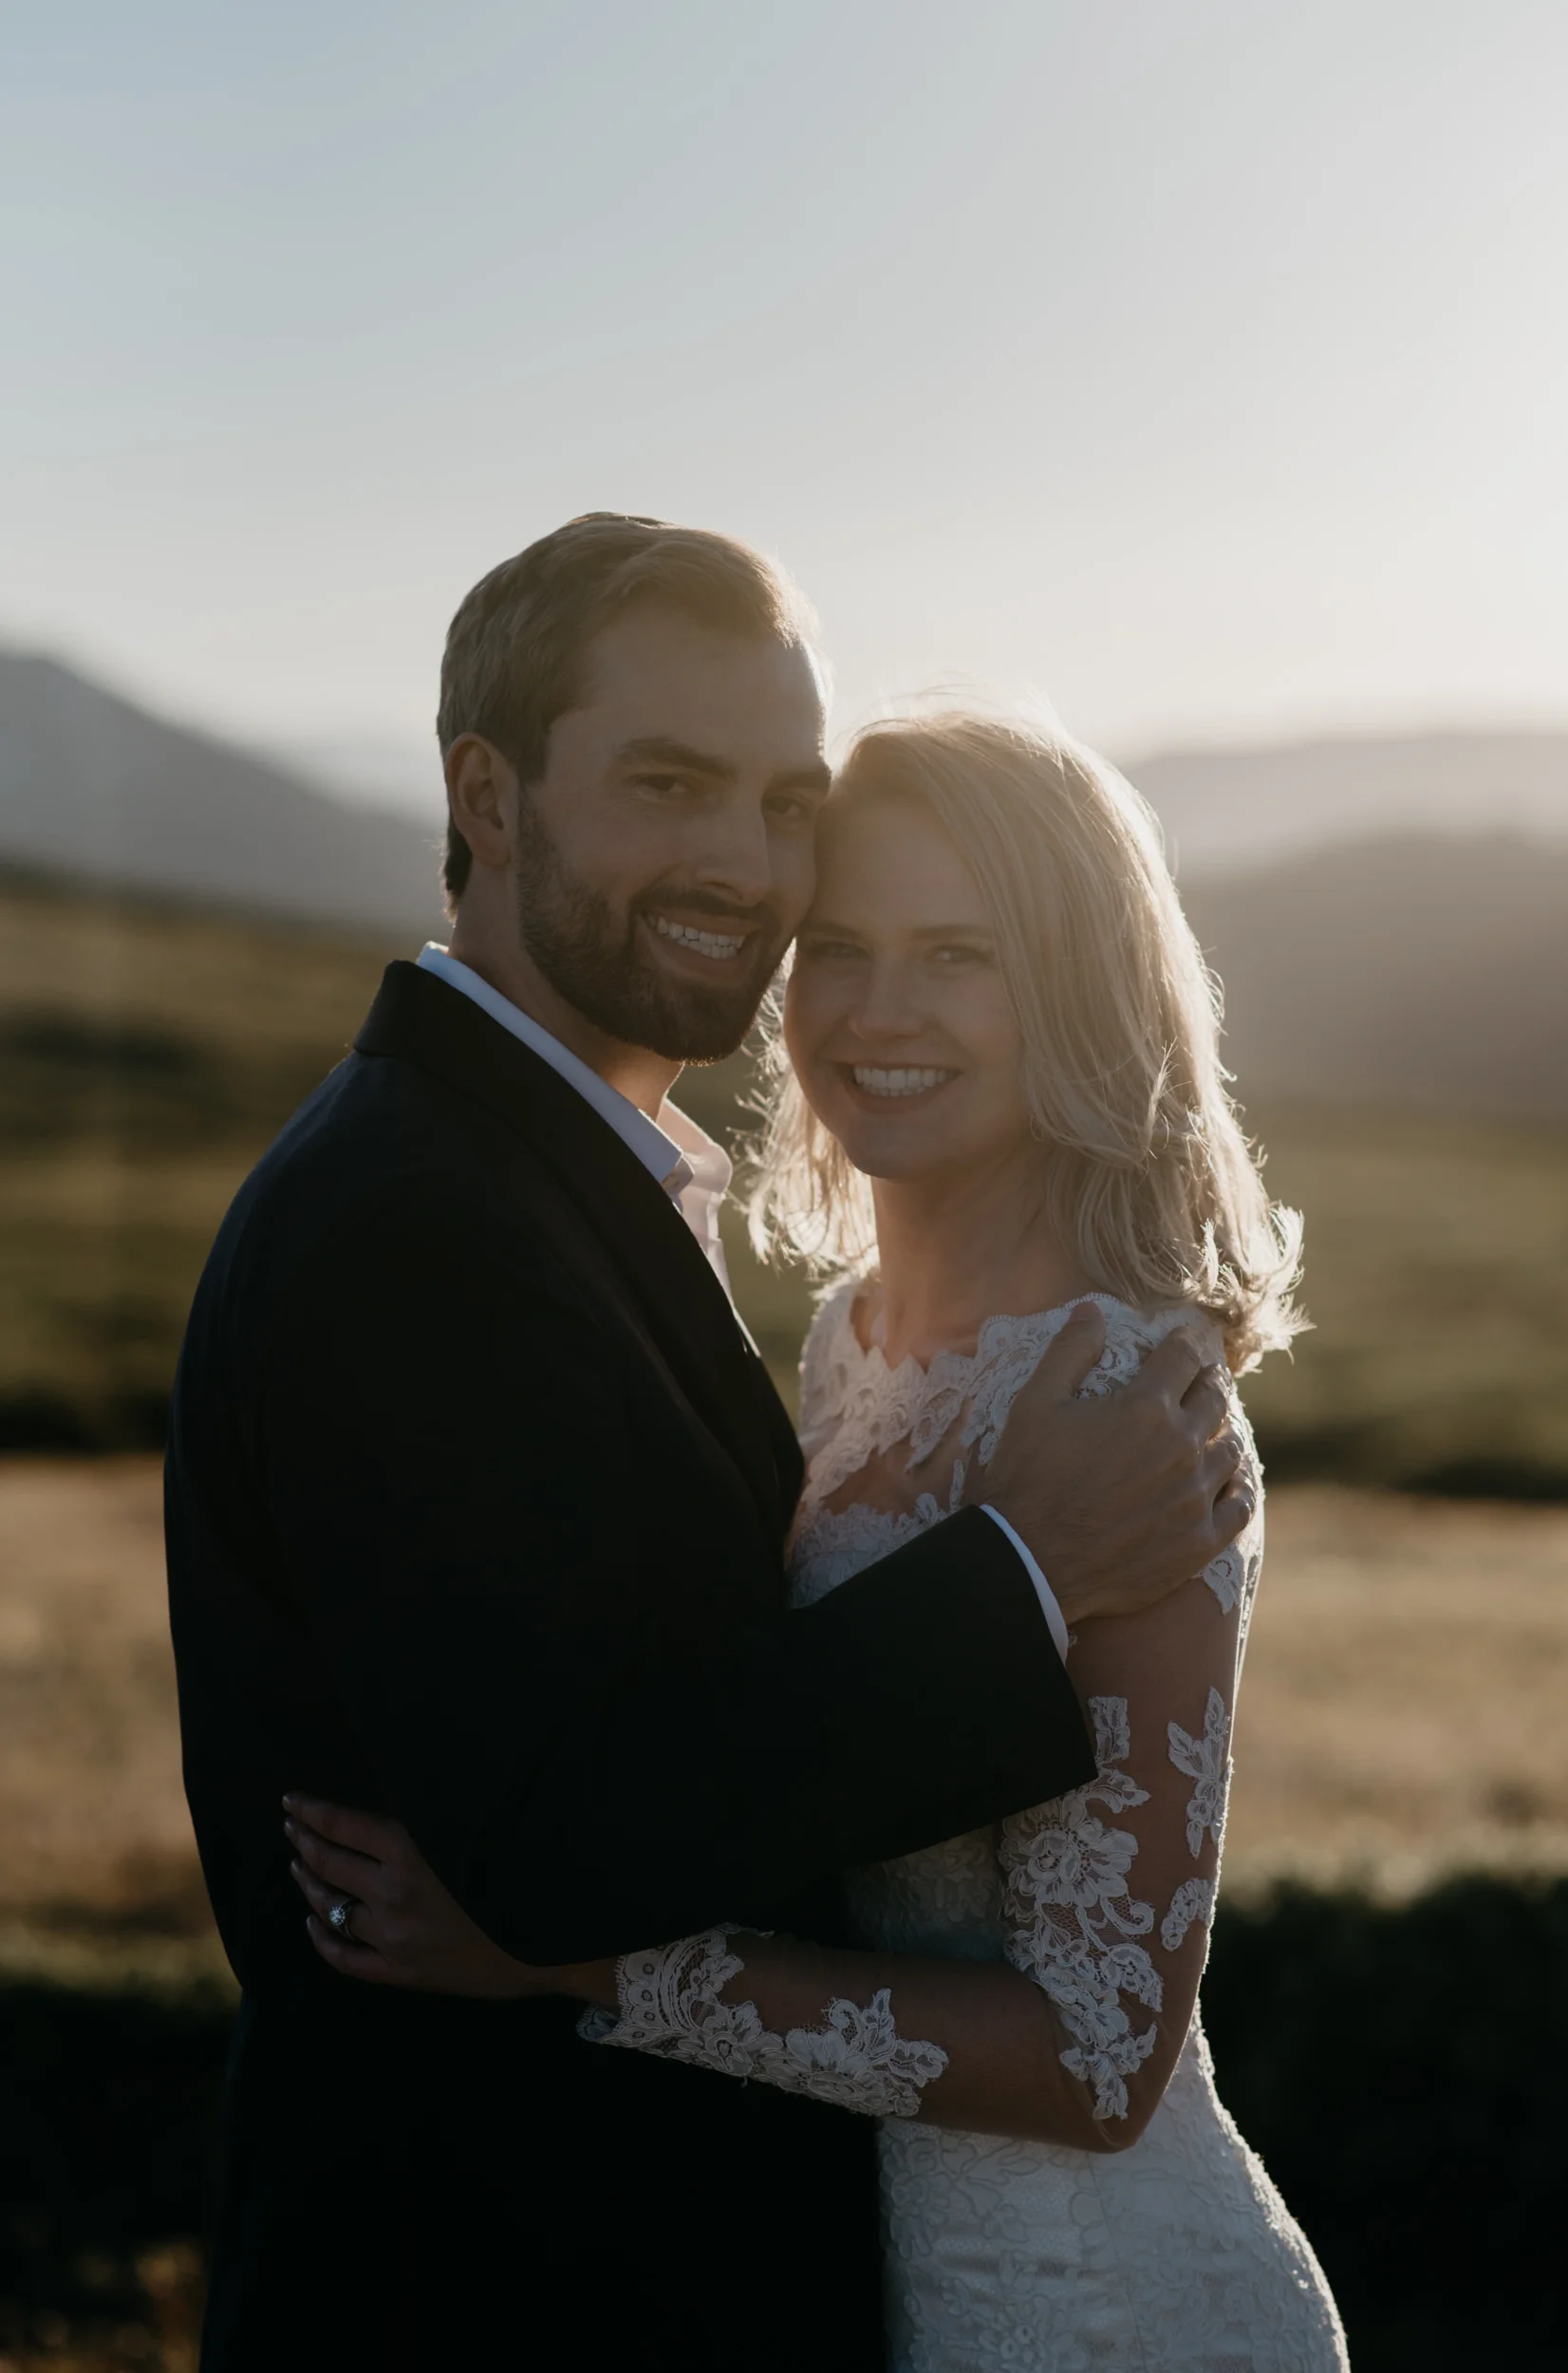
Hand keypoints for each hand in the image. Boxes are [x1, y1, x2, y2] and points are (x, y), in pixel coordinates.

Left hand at [282, 1793, 611, 2002]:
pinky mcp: (401, 1974)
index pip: (343, 1826)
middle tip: (290, 1825)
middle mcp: (393, 1895)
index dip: (312, 1811)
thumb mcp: (472, 1834)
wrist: (551, 1945)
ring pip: (329, 1909)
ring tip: (297, 1864)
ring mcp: (393, 1939)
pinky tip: (310, 1923)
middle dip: (303, 1841)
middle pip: (328, 1864)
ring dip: (307, 1883)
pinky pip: (345, 1961)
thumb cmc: (517, 1876)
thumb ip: (426, 1822)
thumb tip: (389, 1803)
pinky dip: (321, 1940)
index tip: (291, 1801)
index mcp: (411, 1854)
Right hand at [979, 1303, 1250, 1628]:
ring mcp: (1195, 1497)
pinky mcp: (1199, 1542)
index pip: (1181, 1359)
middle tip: (1205, 1378)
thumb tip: (1092, 1309)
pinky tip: (1230, 1484)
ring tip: (1214, 1430)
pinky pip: (1237, 1507)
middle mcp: (1182, 1447)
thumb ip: (1070, 1350)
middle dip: (1209, 1382)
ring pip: (1229, 1452)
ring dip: (1222, 1434)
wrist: (1032, 1562)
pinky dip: (1236, 1489)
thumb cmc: (1029, 1478)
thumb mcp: (1036, 1403)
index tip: (1182, 1338)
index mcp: (1145, 1408)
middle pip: (1214, 1400)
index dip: (1182, 1342)